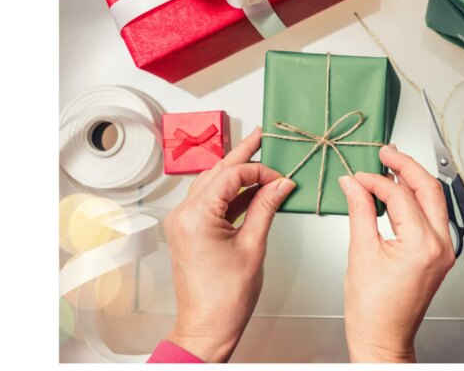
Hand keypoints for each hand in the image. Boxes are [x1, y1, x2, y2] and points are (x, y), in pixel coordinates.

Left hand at [163, 127, 295, 361]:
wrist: (207, 325)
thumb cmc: (225, 297)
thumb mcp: (254, 246)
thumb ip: (266, 208)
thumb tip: (280, 185)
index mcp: (196, 216)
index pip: (231, 176)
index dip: (259, 171)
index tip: (281, 176)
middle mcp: (183, 215)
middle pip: (217, 173)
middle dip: (241, 156)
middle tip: (260, 138)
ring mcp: (182, 222)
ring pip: (211, 184)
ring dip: (235, 173)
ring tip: (256, 159)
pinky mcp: (187, 230)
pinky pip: (209, 201)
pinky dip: (229, 194)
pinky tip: (249, 190)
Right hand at [338, 144, 454, 361]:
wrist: (384, 337)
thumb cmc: (373, 309)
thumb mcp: (361, 253)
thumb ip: (360, 211)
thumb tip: (354, 184)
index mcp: (423, 245)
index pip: (401, 196)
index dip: (377, 180)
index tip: (358, 175)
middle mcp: (441, 245)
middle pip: (430, 190)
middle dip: (407, 167)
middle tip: (386, 153)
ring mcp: (444, 250)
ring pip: (435, 201)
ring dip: (414, 181)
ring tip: (392, 167)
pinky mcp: (440, 254)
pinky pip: (432, 217)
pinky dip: (416, 201)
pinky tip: (399, 194)